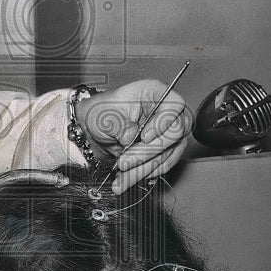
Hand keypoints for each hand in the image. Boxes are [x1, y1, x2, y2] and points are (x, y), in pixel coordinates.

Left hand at [75, 80, 190, 193]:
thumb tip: (130, 137)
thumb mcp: (104, 114)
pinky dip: (144, 173)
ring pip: (167, 154)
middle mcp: (166, 111)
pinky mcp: (165, 150)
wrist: (95, 128)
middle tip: (124, 162)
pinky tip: (128, 178)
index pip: (174, 106)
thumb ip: (118, 124)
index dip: (163, 123)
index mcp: (154, 92)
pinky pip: (162, 165)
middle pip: (173, 134)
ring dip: (143, 169)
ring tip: (121, 179)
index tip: (144, 137)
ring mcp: (168, 132)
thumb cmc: (101, 112)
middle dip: (147, 152)